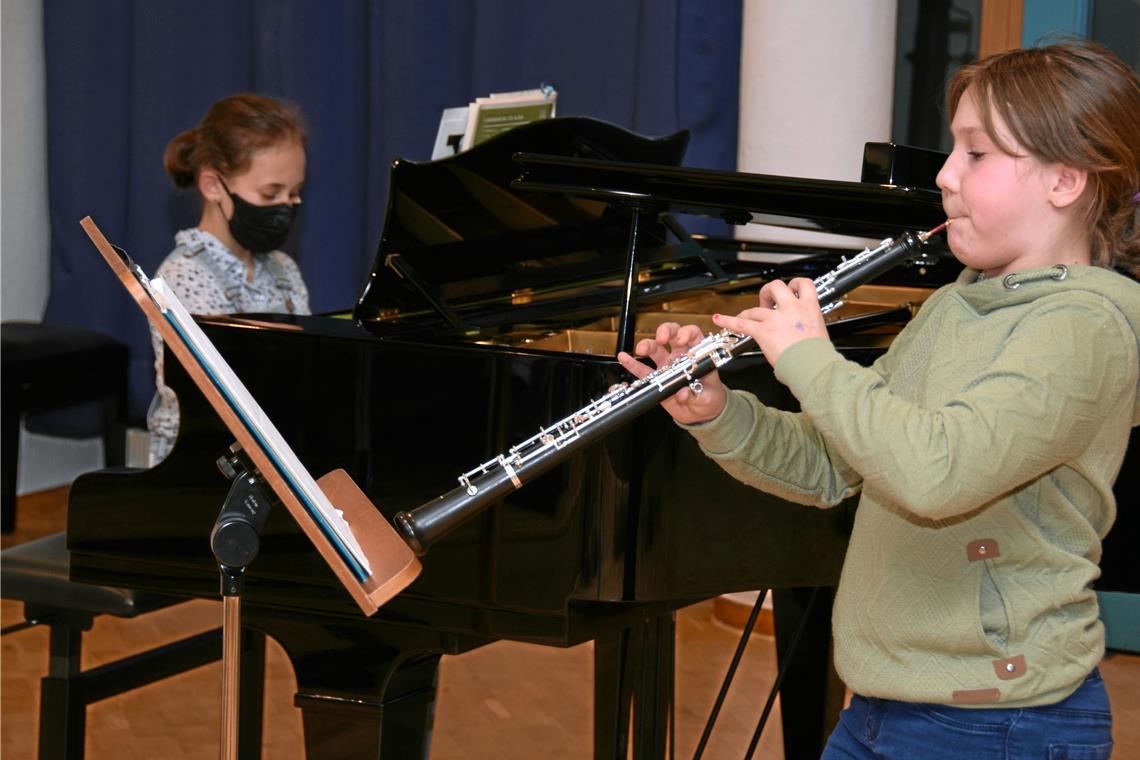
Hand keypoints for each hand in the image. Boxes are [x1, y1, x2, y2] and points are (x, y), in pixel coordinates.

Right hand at [616, 322, 727, 424]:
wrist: (701, 414)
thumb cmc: (709, 399)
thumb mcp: (707, 397)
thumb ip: (696, 393)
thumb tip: (683, 393)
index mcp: (697, 354)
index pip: (693, 335)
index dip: (686, 332)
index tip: (680, 339)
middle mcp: (680, 356)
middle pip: (672, 334)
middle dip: (665, 332)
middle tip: (660, 338)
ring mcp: (667, 365)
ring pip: (655, 348)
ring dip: (647, 345)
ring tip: (641, 349)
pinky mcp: (656, 379)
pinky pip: (642, 370)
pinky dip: (632, 364)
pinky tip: (624, 358)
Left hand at [711, 278, 829, 365]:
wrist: (814, 366)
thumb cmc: (818, 356)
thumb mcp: (818, 333)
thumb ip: (806, 326)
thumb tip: (800, 330)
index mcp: (810, 307)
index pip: (803, 284)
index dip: (794, 284)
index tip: (790, 289)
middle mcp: (792, 308)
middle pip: (776, 287)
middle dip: (768, 292)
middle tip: (766, 303)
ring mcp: (776, 318)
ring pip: (756, 308)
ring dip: (749, 312)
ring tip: (745, 317)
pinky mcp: (763, 331)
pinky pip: (741, 323)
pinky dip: (728, 320)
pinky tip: (719, 319)